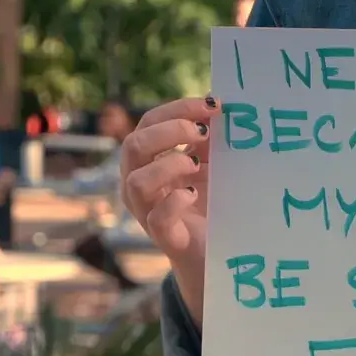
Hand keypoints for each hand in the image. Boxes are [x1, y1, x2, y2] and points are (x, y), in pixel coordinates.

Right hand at [121, 97, 216, 326]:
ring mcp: (147, 211)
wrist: (216, 251)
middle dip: (170, 131)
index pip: (150, 122)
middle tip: (204, 132)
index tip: (213, 104)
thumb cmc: (210, 201)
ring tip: (196, 164)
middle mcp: (139, 182)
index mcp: (149, 159)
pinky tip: (193, 193)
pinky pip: (157, 217)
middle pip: (134, 145)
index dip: (178, 108)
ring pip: (136, 182)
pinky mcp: (165, 237)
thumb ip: (209, 140)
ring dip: (168, 166)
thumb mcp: (211, 164)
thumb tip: (222, 105)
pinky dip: (174, 201)